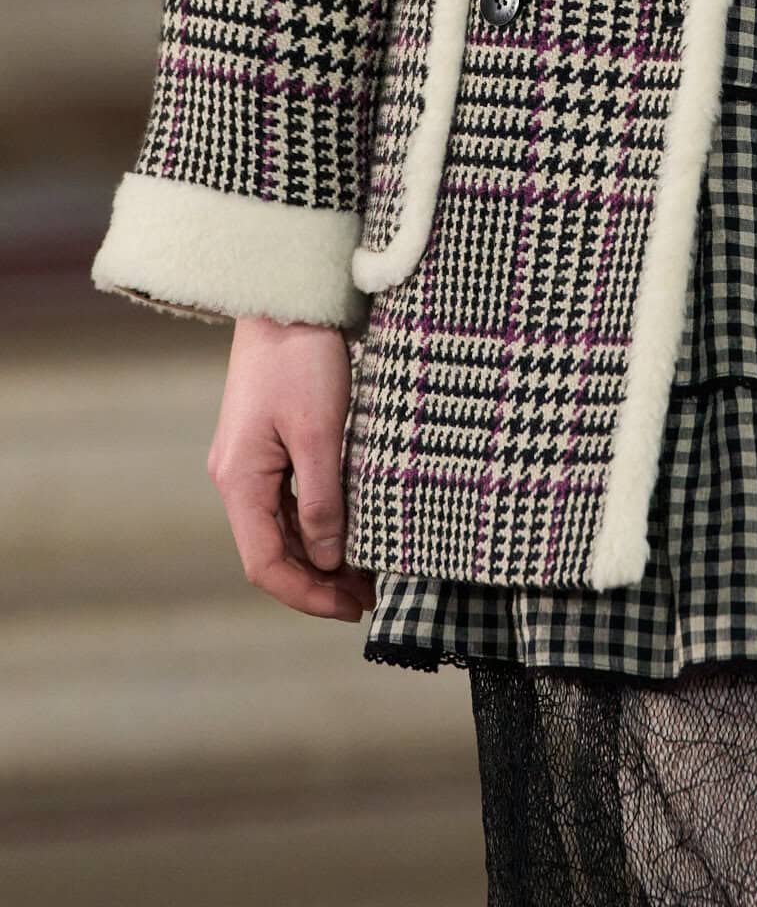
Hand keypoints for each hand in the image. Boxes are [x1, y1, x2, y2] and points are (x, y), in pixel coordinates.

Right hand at [207, 317, 375, 619]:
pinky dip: (319, 524)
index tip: (350, 608)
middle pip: (272, 552)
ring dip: (320, 556)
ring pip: (282, 529)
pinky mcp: (269, 446)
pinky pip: (290, 502)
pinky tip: (351, 530)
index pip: (264, 564)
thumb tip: (326, 560)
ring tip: (368, 573)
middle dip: (318, 581)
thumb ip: (322, 501)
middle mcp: (237, 479)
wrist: (288, 299)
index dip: (306, 595)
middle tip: (368, 597)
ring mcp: (251, 463)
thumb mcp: (320, 433)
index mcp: (239, 481)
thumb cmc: (303, 360)